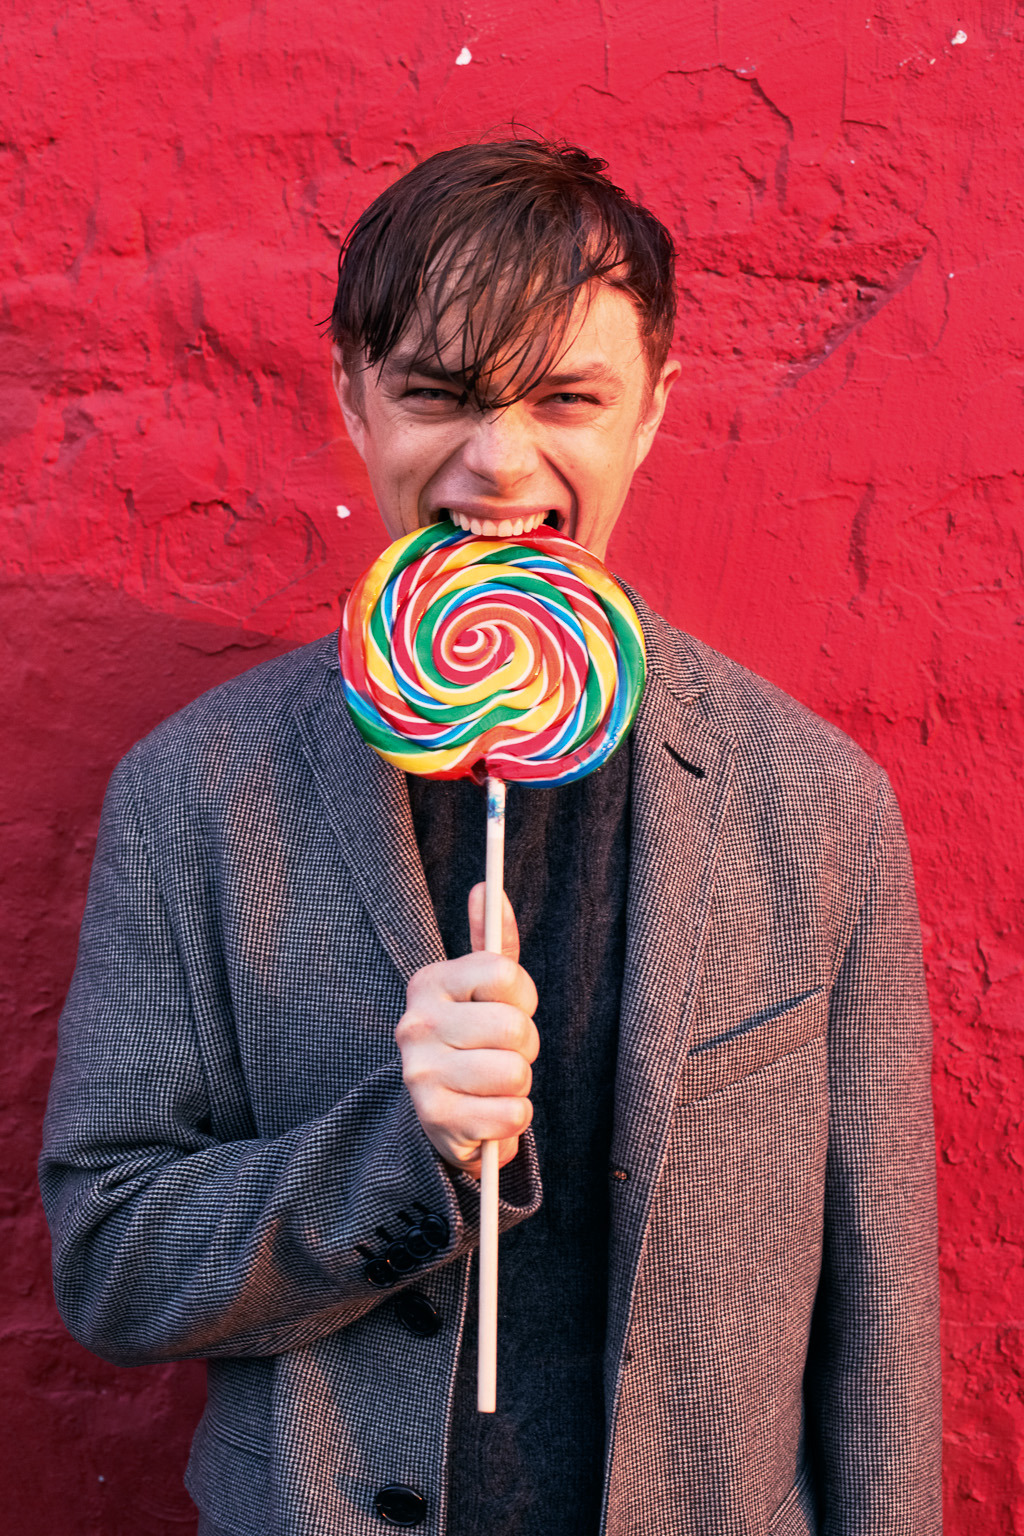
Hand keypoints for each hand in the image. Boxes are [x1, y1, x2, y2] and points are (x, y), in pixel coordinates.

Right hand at [396, 883, 538, 1178]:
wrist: (445, 1115)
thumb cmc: (475, 1040)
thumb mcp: (482, 990)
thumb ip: (491, 941)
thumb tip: (486, 887)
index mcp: (428, 983)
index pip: (504, 972)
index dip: (523, 993)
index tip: (512, 1005)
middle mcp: (415, 1024)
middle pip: (514, 1027)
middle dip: (525, 1045)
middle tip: (503, 1052)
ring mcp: (421, 1074)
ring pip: (514, 1072)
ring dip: (519, 1083)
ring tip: (495, 1083)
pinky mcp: (435, 1120)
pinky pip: (511, 1114)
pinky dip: (513, 1117)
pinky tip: (489, 1111)